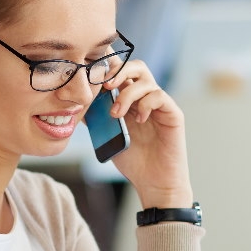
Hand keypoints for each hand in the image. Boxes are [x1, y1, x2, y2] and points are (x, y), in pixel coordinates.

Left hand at [104, 59, 192, 208]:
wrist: (153, 183)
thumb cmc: (132, 161)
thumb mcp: (106, 135)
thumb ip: (95, 117)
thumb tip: (77, 102)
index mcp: (131, 100)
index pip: (121, 72)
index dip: (108, 70)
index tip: (93, 79)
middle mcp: (146, 98)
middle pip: (137, 66)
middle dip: (119, 71)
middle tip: (106, 86)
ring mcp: (160, 105)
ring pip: (146, 80)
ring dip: (127, 94)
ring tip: (116, 114)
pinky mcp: (173, 114)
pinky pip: (159, 96)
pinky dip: (145, 104)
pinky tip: (139, 120)